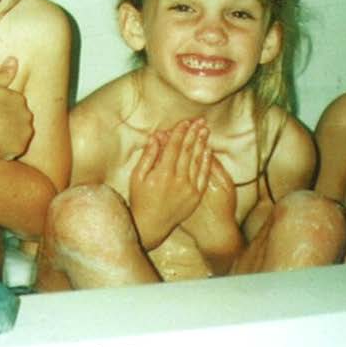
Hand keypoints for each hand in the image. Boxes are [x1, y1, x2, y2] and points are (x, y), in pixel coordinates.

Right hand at [0, 57, 32, 159]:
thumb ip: (2, 74)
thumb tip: (13, 59)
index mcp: (18, 97)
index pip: (14, 101)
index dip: (1, 107)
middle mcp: (27, 113)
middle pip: (19, 117)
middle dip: (8, 120)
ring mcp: (25, 131)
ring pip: (18, 132)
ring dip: (8, 134)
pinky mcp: (21, 147)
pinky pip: (15, 148)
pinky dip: (6, 148)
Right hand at [128, 118, 212, 249]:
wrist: (151, 225)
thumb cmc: (140, 200)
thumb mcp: (137, 177)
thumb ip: (148, 156)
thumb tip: (155, 137)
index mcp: (162, 173)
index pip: (174, 147)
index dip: (179, 132)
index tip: (184, 122)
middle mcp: (178, 180)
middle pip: (188, 150)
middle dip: (193, 133)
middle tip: (199, 121)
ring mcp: (189, 188)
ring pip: (197, 160)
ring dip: (202, 143)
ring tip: (205, 130)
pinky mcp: (196, 196)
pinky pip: (203, 175)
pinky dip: (206, 161)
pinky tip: (208, 150)